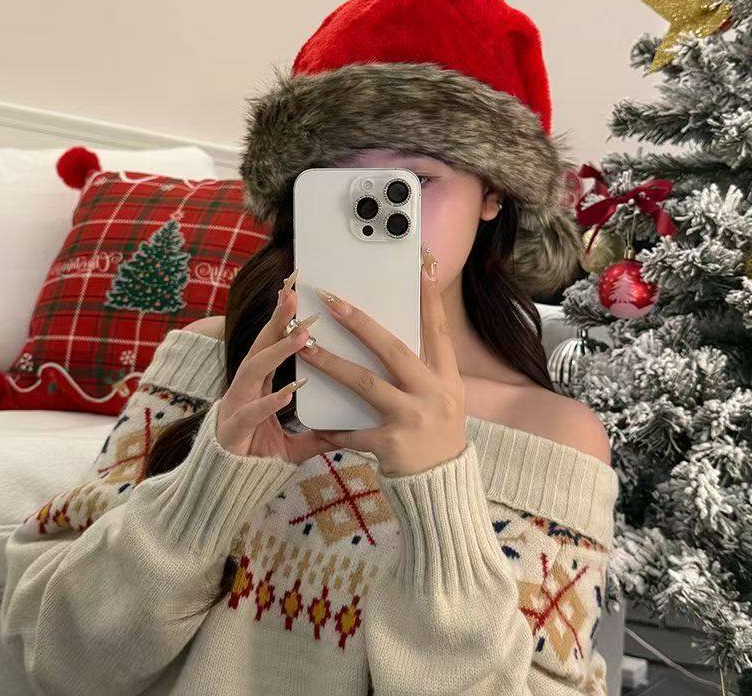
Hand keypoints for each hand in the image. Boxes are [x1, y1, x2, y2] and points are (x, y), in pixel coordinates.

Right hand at [215, 270, 341, 464]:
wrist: (223, 493)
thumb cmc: (256, 462)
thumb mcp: (294, 446)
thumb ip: (318, 435)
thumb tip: (348, 430)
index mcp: (259, 387)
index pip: (271, 347)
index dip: (283, 322)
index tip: (296, 295)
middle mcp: (245, 391)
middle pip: (260, 347)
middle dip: (276, 321)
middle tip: (292, 294)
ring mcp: (235, 408)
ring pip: (253, 372)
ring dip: (276, 353)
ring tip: (300, 337)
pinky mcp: (232, 432)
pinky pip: (250, 414)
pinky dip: (268, 403)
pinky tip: (287, 392)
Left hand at [296, 243, 467, 476]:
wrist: (442, 486)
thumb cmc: (436, 434)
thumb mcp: (443, 398)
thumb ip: (423, 369)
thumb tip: (397, 330)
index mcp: (447, 379)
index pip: (438, 331)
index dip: (429, 298)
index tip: (420, 265)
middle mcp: (433, 395)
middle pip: (394, 349)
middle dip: (361, 323)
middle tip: (332, 300)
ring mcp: (412, 419)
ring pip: (365, 383)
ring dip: (331, 363)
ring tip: (305, 346)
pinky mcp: (391, 445)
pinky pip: (353, 431)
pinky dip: (332, 427)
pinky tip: (312, 420)